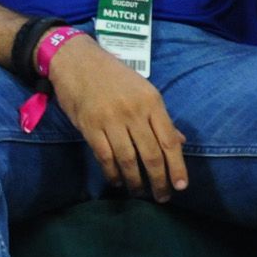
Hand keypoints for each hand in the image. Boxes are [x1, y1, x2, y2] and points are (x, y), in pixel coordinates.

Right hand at [47, 35, 188, 200]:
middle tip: (161, 196)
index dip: (177, 167)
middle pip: (151, 155)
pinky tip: (117, 180)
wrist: (76, 59)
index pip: (169, 141)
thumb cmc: (112, 75)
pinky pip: (105, 156)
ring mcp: (110, 120)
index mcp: (151, 101)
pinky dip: (112, 173)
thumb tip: (180, 142)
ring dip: (135, 181)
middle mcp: (133, 112)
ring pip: (128, 159)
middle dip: (159, 180)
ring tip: (139, 192)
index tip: (180, 186)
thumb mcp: (142, 90)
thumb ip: (160, 117)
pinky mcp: (90, 126)